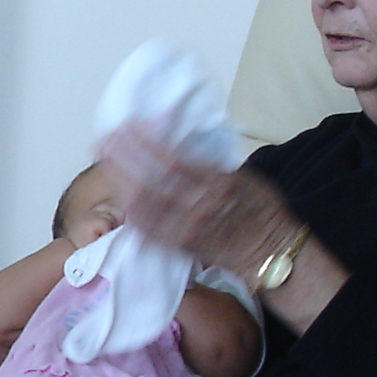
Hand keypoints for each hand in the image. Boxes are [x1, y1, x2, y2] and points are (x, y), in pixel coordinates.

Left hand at [99, 121, 303, 277]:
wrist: (270, 252)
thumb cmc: (260, 209)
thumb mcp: (242, 175)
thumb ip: (209, 162)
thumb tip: (180, 142)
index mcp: (216, 183)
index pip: (171, 160)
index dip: (144, 142)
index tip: (128, 125)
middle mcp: (198, 205)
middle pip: (149, 180)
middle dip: (123, 156)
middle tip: (106, 137)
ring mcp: (185, 228)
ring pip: (142, 204)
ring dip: (119, 179)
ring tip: (106, 158)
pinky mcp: (179, 246)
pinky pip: (146, 228)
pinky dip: (128, 208)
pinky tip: (117, 192)